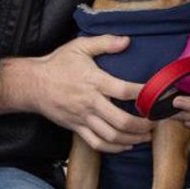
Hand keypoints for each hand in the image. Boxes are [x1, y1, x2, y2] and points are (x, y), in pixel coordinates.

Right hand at [0, 35, 153, 151]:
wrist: (32, 84)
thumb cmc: (57, 64)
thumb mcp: (79, 46)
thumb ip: (105, 42)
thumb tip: (127, 40)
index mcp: (94, 81)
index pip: (125, 90)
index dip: (144, 94)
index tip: (157, 95)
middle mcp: (90, 102)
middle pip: (121, 120)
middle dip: (143, 124)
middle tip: (156, 122)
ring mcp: (83, 118)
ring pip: (111, 136)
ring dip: (132, 139)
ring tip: (146, 136)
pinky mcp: (76, 128)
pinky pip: (97, 144)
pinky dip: (114, 148)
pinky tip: (126, 146)